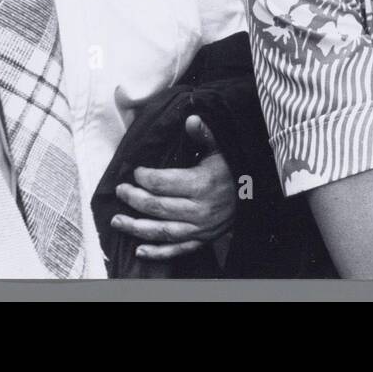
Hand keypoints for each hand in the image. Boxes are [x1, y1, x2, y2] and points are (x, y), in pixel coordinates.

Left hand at [110, 115, 235, 259]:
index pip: (163, 182)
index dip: (145, 177)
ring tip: (117, 220)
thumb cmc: (233, 170)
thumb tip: (191, 118)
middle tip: (120, 191)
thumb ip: (204, 135)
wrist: (255, 196)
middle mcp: (199, 209)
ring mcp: (199, 229)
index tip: (135, 172)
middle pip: (157, 206)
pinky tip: (138, 250)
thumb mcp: (221, 149)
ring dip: (136, 227)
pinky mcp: (201, 241)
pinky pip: (176, 250)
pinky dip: (156, 253)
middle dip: (134, 198)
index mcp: (201, 184)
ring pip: (162, 231)